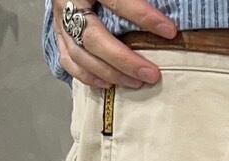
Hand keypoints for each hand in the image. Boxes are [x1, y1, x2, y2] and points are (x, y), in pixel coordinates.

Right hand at [54, 0, 177, 88]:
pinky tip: (109, 84)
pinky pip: (69, 61)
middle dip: (125, 60)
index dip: (143, 16)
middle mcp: (68, 2)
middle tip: (152, 74)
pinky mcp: (58, 34)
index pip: (117, 0)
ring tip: (136, 83)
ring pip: (80, 55)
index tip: (170, 31)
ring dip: (110, 74)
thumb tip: (165, 21)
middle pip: (94, 38)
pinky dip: (89, 77)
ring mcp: (60, 21)